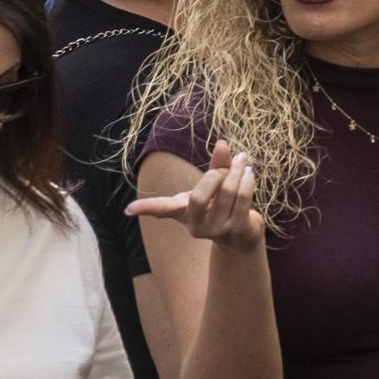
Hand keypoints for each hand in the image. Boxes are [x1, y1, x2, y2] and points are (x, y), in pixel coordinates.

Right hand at [127, 139, 264, 252]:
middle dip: (216, 174)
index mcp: (183, 212)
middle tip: (225, 168)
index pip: (163, 209)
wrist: (241, 235)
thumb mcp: (213, 186)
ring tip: (241, 163)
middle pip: (200, 195)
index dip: (146, 208)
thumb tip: (222, 143)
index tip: (129, 209)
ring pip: (228, 192)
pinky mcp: (236, 229)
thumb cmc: (221, 205)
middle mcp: (196, 225)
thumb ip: (216, 165)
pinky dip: (247, 180)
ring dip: (237, 171)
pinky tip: (249, 173)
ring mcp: (216, 230)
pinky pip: (243, 198)